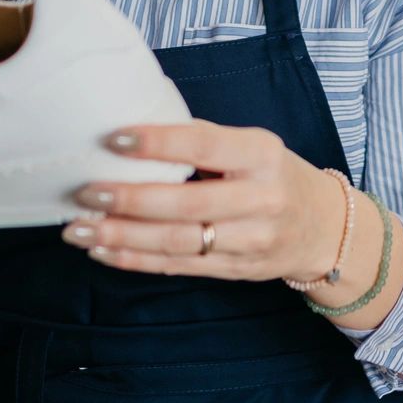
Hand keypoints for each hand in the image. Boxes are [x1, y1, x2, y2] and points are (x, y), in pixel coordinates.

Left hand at [64, 121, 345, 280]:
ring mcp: (250, 240)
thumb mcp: (253, 147)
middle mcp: (260, 199)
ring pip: (177, 242)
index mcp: (262, 156)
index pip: (205, 145)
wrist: (323, 228)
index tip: (112, 139)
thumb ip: (205, 142)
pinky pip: (177, 266)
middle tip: (84, 193)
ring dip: (122, 236)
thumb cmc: (273, 176)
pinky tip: (103, 250)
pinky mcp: (235, 270)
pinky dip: (135, 259)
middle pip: (186, 204)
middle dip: (129, 200)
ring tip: (79, 229)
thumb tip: (133, 132)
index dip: (158, 143)